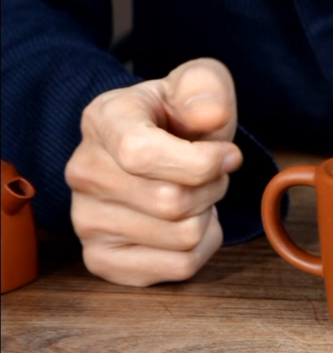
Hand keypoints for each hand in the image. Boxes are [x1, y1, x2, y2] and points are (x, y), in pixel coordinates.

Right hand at [65, 58, 241, 285]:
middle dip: (212, 188)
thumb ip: (207, 89)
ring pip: (182, 237)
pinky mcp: (102, 259)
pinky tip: (187, 223)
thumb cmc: (176, 119)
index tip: (229, 154)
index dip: (199, 161)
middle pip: (172, 202)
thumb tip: (211, 115)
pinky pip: (179, 267)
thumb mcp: (197, 86)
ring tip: (194, 195)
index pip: (141, 153)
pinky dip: (203, 247)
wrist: (150, 151)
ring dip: (207, 216)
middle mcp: (83, 172)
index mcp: (102, 120)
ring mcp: (86, 220)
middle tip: (210, 174)